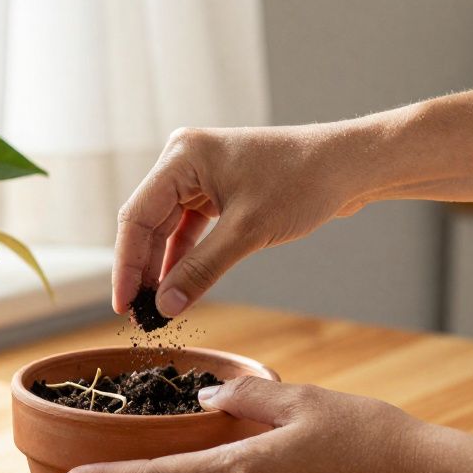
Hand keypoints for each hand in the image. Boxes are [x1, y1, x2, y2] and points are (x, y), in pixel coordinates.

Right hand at [113, 125, 376, 316]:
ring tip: (157, 308)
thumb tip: (165, 308)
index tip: (123, 305)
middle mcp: (184, 161)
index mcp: (182, 157)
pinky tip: (178, 288)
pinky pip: (189, 228)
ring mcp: (200, 175)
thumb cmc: (302, 183)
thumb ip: (201, 270)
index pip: (137, 216)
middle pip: (148, 222)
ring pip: (167, 228)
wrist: (348, 166)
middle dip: (143, 269)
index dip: (127, 264)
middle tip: (139, 315)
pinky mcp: (217, 190)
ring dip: (162, 266)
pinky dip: (184, 257)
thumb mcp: (247, 232)